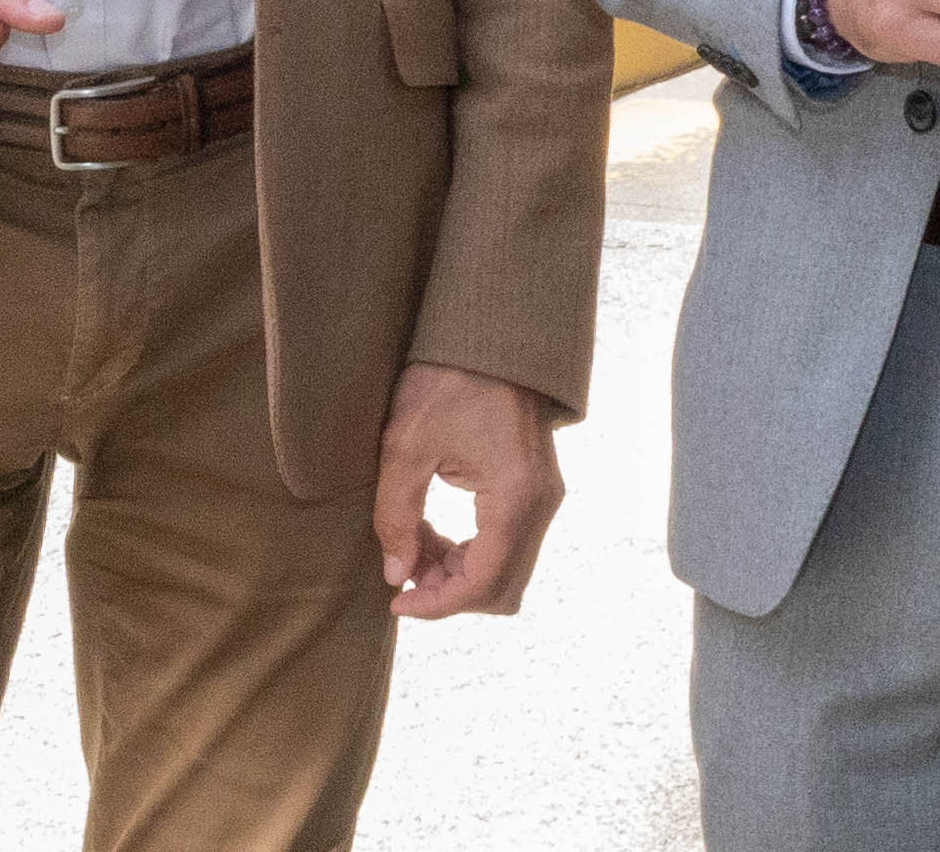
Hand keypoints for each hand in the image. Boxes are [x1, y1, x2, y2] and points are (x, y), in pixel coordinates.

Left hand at [375, 361, 562, 617]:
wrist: (490, 334)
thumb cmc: (447, 380)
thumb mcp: (406, 446)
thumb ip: (398, 517)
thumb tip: (396, 575)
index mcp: (515, 497)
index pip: (482, 583)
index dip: (437, 605)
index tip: (395, 601)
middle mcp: (541, 503)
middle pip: (503, 588)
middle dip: (450, 593)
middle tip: (403, 574)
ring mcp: (545, 495)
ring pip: (507, 569)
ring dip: (459, 573)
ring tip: (412, 547)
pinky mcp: (536, 486)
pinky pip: (510, 543)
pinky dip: (472, 552)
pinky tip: (434, 530)